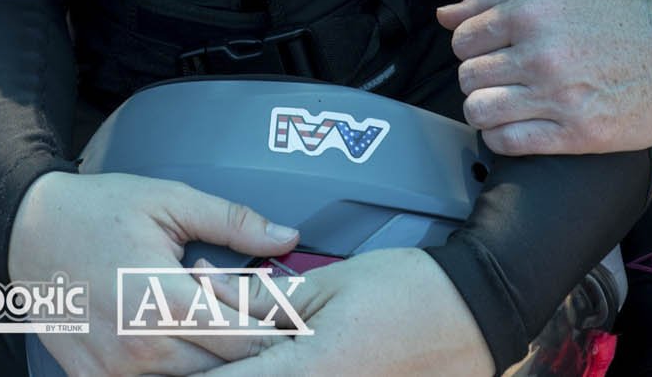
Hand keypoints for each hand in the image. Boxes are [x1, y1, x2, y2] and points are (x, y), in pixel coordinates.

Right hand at [10, 170, 298, 376]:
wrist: (26, 231)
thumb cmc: (98, 211)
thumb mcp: (168, 201)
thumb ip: (232, 222)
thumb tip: (286, 236)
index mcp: (163, 300)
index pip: (247, 342)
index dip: (273, 329)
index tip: (283, 314)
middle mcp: (141, 347)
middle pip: (225, 370)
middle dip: (244, 346)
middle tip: (244, 314)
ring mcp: (117, 371)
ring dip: (209, 358)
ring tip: (203, 319)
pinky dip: (173, 366)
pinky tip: (171, 335)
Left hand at [222, 249, 486, 376]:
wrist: (476, 314)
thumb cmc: (409, 292)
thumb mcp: (327, 284)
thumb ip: (265, 299)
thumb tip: (212, 292)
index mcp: (306, 371)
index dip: (197, 363)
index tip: (175, 349)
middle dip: (225, 365)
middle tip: (212, 344)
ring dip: (256, 369)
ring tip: (252, 346)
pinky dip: (285, 371)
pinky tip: (283, 358)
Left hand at [438, 0, 651, 154]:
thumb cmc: (619, 16)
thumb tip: (445, 14)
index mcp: (532, 13)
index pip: (463, 37)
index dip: (470, 44)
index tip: (489, 49)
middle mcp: (539, 55)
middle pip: (468, 76)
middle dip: (477, 77)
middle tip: (501, 76)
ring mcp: (556, 98)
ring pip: (479, 111)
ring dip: (485, 109)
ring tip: (505, 103)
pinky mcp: (575, 134)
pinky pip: (508, 143)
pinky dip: (500, 137)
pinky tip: (517, 126)